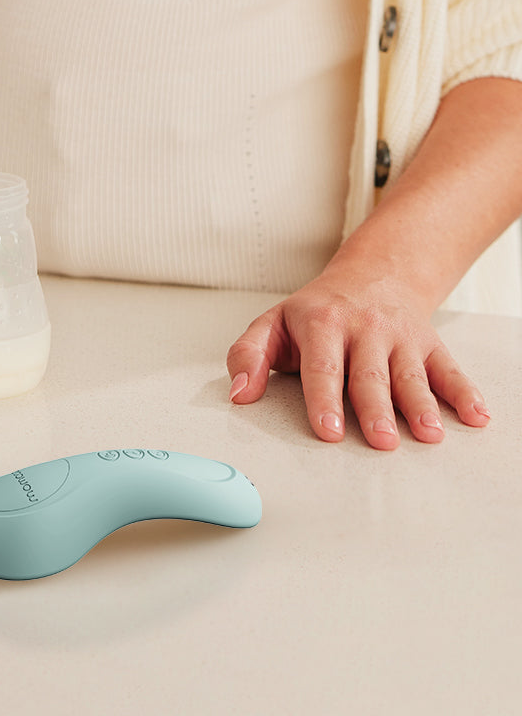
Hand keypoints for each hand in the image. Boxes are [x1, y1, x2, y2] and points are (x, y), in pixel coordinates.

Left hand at [225, 264, 491, 448]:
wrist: (372, 275)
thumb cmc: (316, 312)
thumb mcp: (273, 324)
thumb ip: (248, 355)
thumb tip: (239, 394)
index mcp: (321, 323)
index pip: (323, 366)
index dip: (324, 398)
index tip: (328, 430)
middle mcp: (363, 328)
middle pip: (369, 374)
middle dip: (375, 408)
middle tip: (381, 441)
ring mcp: (399, 336)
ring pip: (410, 373)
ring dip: (421, 405)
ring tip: (428, 435)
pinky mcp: (429, 344)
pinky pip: (449, 369)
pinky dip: (464, 392)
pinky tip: (476, 416)